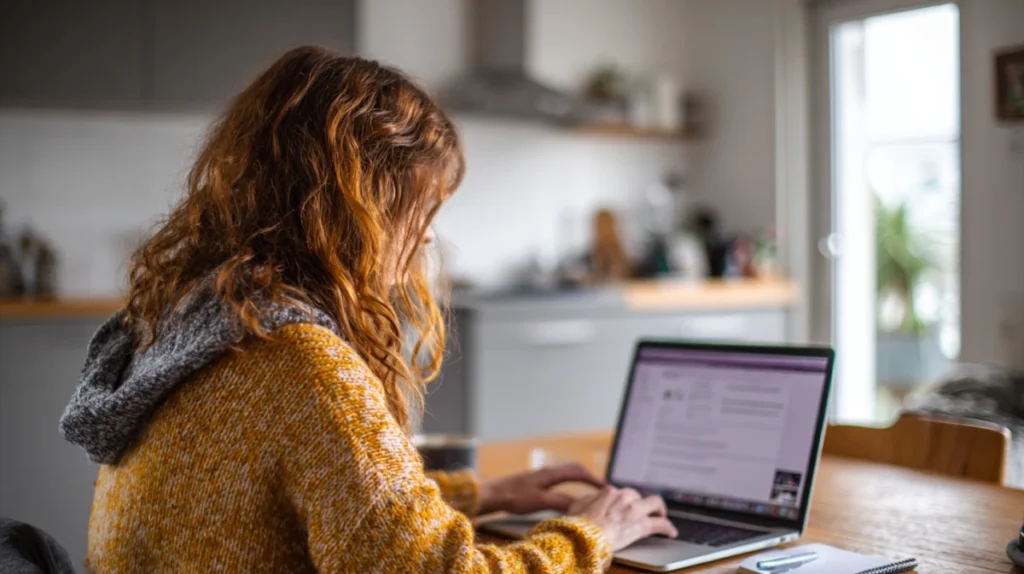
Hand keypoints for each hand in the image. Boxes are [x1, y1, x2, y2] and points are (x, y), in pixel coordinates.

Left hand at [478, 463, 603, 514]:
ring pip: (566, 474)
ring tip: (590, 490)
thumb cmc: (514, 497)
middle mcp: (548, 471)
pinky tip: (568, 494)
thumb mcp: (540, 501)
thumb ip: (560, 502)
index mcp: (551, 473)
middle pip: (574, 469)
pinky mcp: (535, 482)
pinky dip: (570, 484)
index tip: (607, 488)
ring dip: (580, 480)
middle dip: (590, 477)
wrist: (492, 494)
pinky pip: (559, 480)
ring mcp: (541, 476)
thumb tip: (579, 505)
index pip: (578, 472)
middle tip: (603, 488)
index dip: (594, 479)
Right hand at [568, 486, 677, 550]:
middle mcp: (624, 497)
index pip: (622, 492)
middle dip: (641, 503)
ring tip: (662, 516)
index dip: (625, 500)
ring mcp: (634, 511)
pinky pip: (661, 524)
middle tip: (643, 511)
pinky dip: (668, 528)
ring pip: (655, 503)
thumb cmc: (578, 524)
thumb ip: (588, 499)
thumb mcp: (577, 506)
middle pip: (639, 496)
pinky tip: (671, 533)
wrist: (585, 538)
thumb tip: (593, 497)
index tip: (626, 505)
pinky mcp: (641, 525)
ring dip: (660, 509)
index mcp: (610, 492)